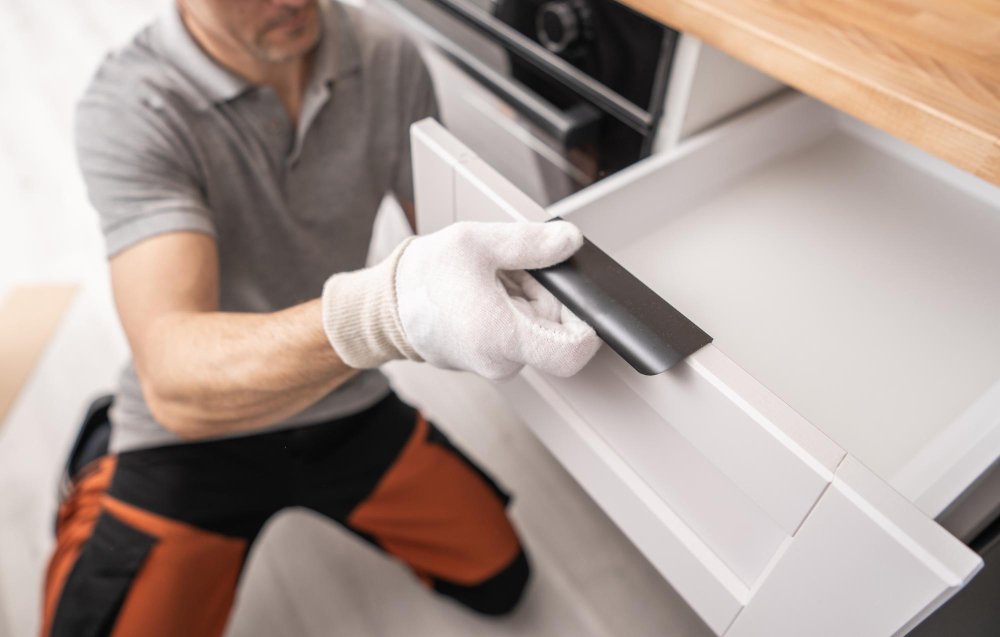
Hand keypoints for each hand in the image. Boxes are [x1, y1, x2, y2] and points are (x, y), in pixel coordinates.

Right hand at [321, 221, 600, 378]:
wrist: (386, 306)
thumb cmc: (424, 277)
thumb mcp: (479, 243)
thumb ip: (531, 243)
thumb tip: (570, 242)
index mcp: (502, 336)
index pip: (572, 353)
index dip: (588, 325)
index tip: (580, 298)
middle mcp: (502, 360)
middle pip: (555, 330)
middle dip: (546, 295)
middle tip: (516, 270)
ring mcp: (494, 364)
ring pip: (537, 330)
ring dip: (527, 299)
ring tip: (495, 278)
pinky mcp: (488, 359)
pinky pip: (517, 334)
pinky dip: (512, 310)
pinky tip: (488, 292)